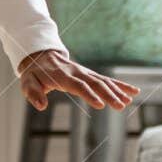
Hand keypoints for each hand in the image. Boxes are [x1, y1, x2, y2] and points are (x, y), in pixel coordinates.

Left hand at [16, 50, 138, 111]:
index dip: (89, 95)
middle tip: (120, 106)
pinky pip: (107, 79)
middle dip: (108, 95)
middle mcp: (77, 72)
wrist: (41, 55)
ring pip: (103, 81)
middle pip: (95, 83)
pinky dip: (120, 85)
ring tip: (129, 101)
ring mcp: (85, 72)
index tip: (100, 105)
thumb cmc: (34, 72)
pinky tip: (133, 91)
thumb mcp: (28, 82)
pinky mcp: (90, 74)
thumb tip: (41, 106)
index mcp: (62, 76)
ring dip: (117, 91)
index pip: (78, 86)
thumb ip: (33, 93)